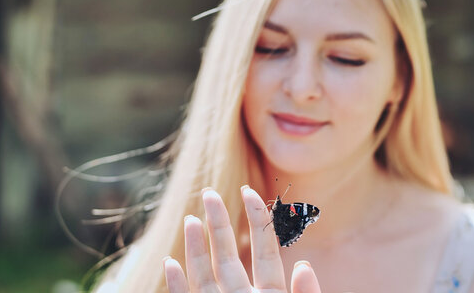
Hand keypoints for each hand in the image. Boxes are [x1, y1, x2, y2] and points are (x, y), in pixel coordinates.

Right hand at [163, 185, 321, 292]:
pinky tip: (169, 263)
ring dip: (194, 248)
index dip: (257, 221)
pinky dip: (177, 285)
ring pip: (205, 276)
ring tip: (190, 219)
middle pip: (228, 256)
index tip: (249, 191)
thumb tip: (304, 265)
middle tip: (209, 193)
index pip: (265, 252)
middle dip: (218, 224)